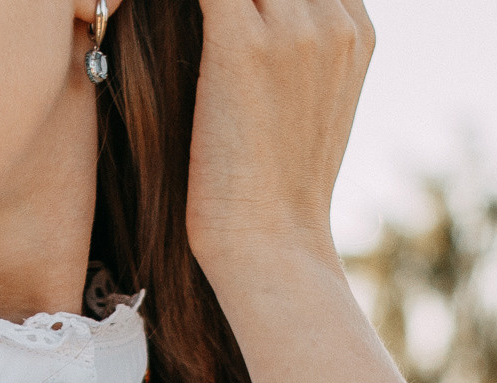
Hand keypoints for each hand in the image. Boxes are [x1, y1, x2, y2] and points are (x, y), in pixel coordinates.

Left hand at [180, 0, 374, 277]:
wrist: (269, 245)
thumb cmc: (273, 190)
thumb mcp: (308, 107)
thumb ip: (296, 52)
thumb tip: (248, 34)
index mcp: (355, 29)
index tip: (222, 10)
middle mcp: (332, 17)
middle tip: (200, 14)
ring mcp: (293, 27)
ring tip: (178, 16)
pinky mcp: (241, 44)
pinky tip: (141, 6)